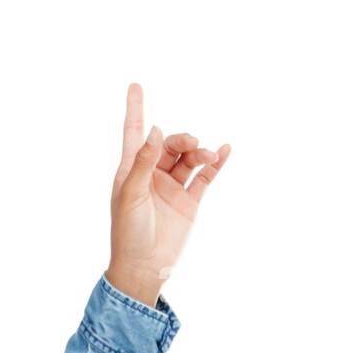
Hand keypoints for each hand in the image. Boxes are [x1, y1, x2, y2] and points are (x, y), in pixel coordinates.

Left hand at [106, 82, 230, 307]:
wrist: (144, 267)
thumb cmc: (128, 232)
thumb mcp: (131, 195)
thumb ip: (143, 163)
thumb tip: (157, 130)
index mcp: (130, 171)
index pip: (133, 133)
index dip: (135, 109)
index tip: (135, 85)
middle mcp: (151, 175)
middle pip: (170, 144)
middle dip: (183, 140)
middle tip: (193, 144)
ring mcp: (171, 187)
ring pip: (189, 159)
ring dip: (199, 152)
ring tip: (207, 154)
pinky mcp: (189, 201)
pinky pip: (204, 176)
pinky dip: (215, 163)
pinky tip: (223, 151)